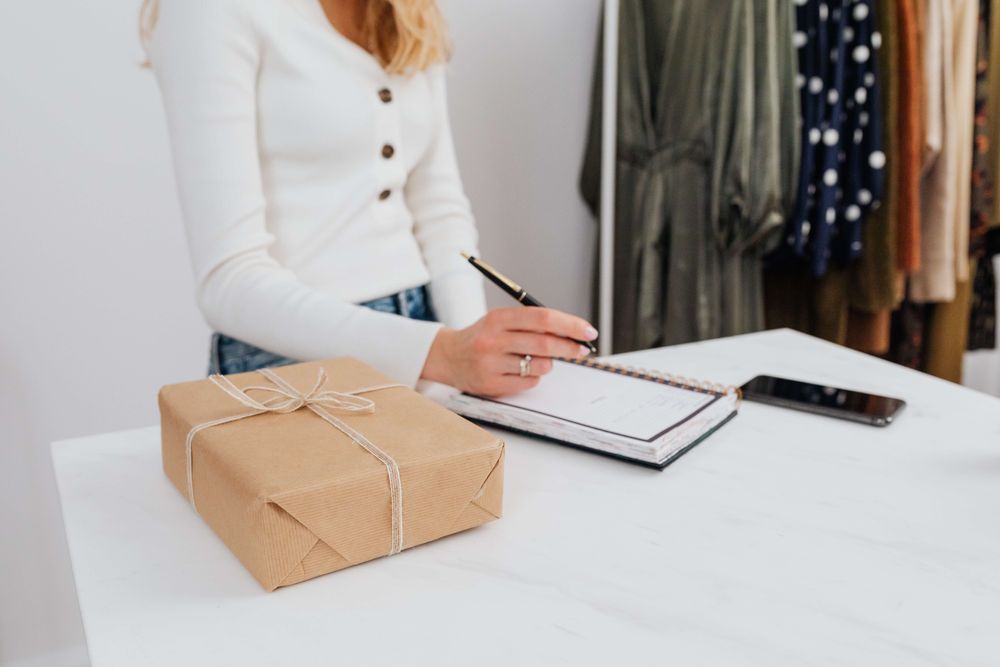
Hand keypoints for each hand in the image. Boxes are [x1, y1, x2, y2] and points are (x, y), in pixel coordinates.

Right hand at [421, 307, 598, 396]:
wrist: (449, 357)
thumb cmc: (485, 336)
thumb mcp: (502, 321)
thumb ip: (532, 324)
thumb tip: (572, 332)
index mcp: (499, 318)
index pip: (543, 318)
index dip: (570, 325)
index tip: (589, 332)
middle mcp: (493, 339)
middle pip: (544, 343)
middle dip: (570, 347)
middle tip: (582, 349)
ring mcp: (491, 363)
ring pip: (539, 365)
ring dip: (549, 363)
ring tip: (540, 359)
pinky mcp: (491, 384)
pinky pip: (529, 382)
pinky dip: (534, 377)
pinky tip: (522, 370)